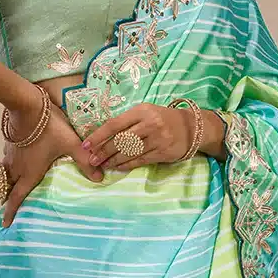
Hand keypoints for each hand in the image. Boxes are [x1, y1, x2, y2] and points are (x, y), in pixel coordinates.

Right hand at [1, 103, 102, 226]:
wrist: (27, 104)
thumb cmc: (49, 127)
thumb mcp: (71, 144)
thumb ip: (84, 161)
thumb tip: (100, 178)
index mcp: (30, 173)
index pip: (17, 198)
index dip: (10, 212)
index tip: (5, 224)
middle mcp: (17, 167)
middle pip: (8, 188)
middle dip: (8, 198)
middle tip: (10, 205)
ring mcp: (11, 154)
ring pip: (5, 174)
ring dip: (7, 182)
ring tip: (10, 186)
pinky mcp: (9, 142)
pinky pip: (6, 160)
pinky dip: (8, 166)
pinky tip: (16, 160)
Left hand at [82, 103, 200, 170]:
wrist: (191, 127)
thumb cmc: (162, 119)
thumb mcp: (145, 112)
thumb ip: (127, 121)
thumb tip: (102, 136)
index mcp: (142, 110)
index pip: (114, 124)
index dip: (98, 136)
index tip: (86, 144)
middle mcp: (150, 123)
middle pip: (120, 140)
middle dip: (103, 151)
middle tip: (92, 159)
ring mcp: (157, 139)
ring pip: (129, 152)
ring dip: (113, 160)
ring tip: (103, 164)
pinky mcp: (163, 152)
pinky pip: (140, 160)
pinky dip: (127, 164)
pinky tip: (118, 167)